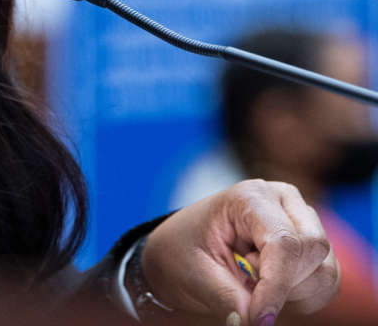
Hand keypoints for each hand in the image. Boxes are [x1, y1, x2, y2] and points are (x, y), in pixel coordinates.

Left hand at [141, 179, 339, 324]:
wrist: (182, 248)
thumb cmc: (183, 252)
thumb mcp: (195, 273)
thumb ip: (226, 297)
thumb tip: (255, 322)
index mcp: (249, 197)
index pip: (283, 243)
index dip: (276, 286)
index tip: (259, 320)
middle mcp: (283, 200)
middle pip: (313, 250)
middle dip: (285, 284)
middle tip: (245, 286)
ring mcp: (302, 220)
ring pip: (326, 269)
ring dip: (293, 292)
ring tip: (251, 282)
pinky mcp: (311, 245)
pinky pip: (328, 281)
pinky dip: (303, 296)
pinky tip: (269, 288)